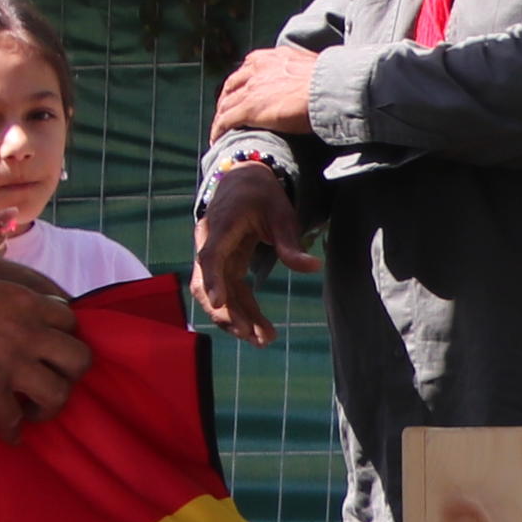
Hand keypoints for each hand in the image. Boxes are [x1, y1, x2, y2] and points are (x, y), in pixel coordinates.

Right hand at [0, 265, 95, 433]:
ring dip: (49, 407)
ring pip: (58, 394)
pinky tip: (9, 435)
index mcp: (28, 304)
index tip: (52, 353)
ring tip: (33, 411)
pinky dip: (13, 432)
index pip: (72, 324)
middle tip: (52, 382)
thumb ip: (14, 305)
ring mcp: (10, 363)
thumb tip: (28, 318)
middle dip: (70, 375)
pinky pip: (13, 419)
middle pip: (80, 360)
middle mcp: (28, 332)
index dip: (64, 340)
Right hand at [193, 163, 317, 344]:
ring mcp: (213, 256)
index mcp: (221, 225)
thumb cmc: (263, 196)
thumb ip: (290, 243)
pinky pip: (228, 292)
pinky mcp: (223, 266)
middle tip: (251, 335)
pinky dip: (241, 311)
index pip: (210, 255)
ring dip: (234, 318)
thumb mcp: (282, 214)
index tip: (218, 302)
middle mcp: (209, 242)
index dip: (212, 279)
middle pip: (207, 283)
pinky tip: (259, 331)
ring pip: (216, 293)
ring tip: (261, 340)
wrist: (245, 182)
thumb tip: (314, 266)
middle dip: (227, 312)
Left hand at [211, 46, 323, 139]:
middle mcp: (255, 70)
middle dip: (226, 100)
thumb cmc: (329, 82)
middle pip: (231, 87)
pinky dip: (218, 130)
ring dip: (221, 118)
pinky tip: (216, 140)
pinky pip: (225, 121)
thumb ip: (298, 72)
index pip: (246, 71)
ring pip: (225, 105)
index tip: (241, 95)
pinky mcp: (249, 109)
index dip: (240, 84)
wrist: (330, 89)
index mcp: (269, 58)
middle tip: (226, 114)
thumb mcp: (308, 67)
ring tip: (220, 131)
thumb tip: (307, 80)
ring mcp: (250, 89)